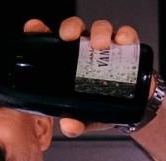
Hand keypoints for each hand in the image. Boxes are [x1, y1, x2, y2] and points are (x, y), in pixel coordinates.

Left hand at [23, 16, 139, 136]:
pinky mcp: (127, 48)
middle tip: (69, 37)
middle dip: (71, 28)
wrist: (132, 108)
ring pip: (100, 29)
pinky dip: (125, 36)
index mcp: (67, 63)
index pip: (51, 43)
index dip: (40, 32)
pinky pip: (126, 35)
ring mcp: (106, 47)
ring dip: (99, 32)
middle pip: (75, 29)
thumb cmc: (101, 107)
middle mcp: (85, 51)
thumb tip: (69, 126)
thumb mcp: (85, 118)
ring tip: (100, 44)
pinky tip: (122, 42)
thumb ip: (75, 123)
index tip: (34, 28)